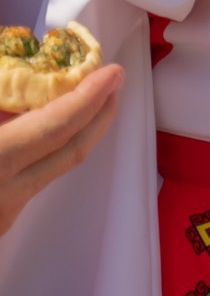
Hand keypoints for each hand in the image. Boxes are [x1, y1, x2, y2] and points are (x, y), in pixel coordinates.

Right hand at [0, 63, 121, 238]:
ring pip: (53, 168)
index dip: (88, 97)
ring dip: (74, 134)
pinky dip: (42, 152)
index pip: (56, 127)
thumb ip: (4, 103)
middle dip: (99, 114)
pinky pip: (29, 180)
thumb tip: (24, 84)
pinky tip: (39, 133)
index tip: (113, 73)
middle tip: (112, 82)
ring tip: (82, 101)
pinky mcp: (1, 222)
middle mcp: (6, 194)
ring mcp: (6, 214)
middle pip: (72, 152)